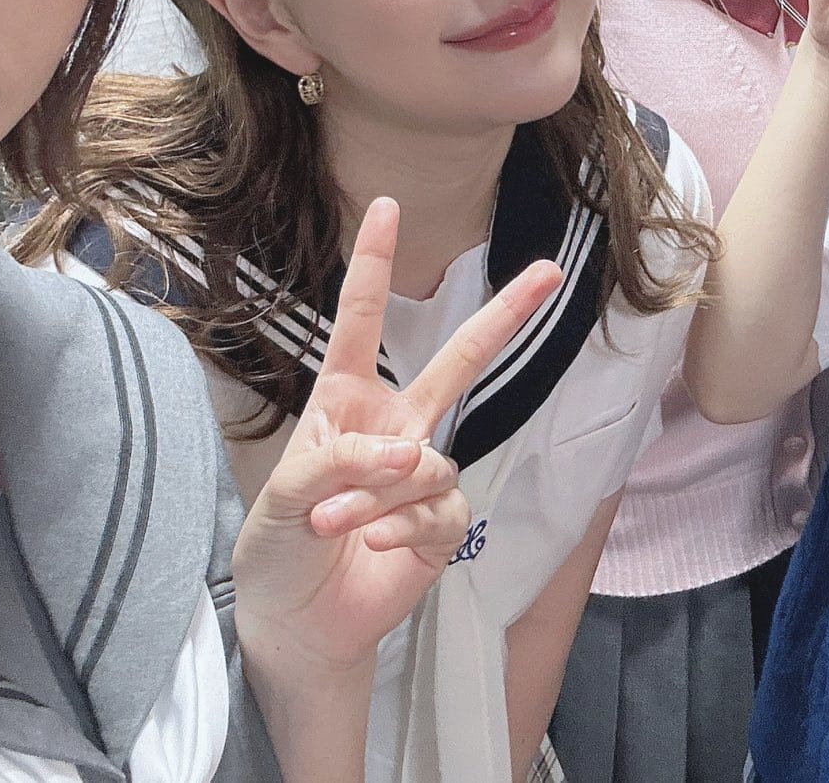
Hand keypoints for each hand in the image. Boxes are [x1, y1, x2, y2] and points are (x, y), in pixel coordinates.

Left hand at [232, 198, 560, 672]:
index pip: (359, 321)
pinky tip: (376, 545)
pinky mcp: (440, 523)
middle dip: (505, 316)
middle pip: (459, 362)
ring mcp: (421, 474)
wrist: (297, 623)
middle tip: (550, 271)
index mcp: (343, 400)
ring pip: (429, 461)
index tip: (386, 206)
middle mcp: (393, 427)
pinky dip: (403, 526)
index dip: (371, 263)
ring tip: (334, 522)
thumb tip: (415, 452)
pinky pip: (441, 508)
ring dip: (379, 493)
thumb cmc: (278, 546)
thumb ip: (344, 460)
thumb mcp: (284, 493)